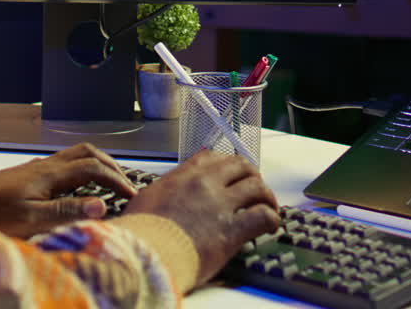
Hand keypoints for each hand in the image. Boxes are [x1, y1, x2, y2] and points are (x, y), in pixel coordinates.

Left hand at [0, 143, 136, 237]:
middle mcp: (47, 165)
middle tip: (125, 184)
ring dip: (96, 164)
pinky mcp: (30, 174)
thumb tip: (102, 205)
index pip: (93, 168)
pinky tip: (79, 187)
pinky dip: (81, 169)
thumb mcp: (32, 219)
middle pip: (88, 153)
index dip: (116, 180)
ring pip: (76, 155)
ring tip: (109, 181)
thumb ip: (67, 211)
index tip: (131, 195)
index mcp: (51, 173)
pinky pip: (64, 163)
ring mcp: (38, 167)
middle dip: (111, 165)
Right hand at [124, 150, 280, 286]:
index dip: (225, 164)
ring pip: (257, 187)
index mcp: (182, 176)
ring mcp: (220, 204)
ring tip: (268, 207)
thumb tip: (162, 198)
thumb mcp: (145, 201)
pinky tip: (270, 225)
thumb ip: (162, 193)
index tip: (229, 174)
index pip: (211, 157)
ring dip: (266, 196)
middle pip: (240, 166)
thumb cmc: (140, 233)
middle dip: (251, 176)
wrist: (144, 254)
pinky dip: (271, 219)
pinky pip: (263, 216)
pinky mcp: (232, 230)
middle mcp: (204, 184)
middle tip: (254, 189)